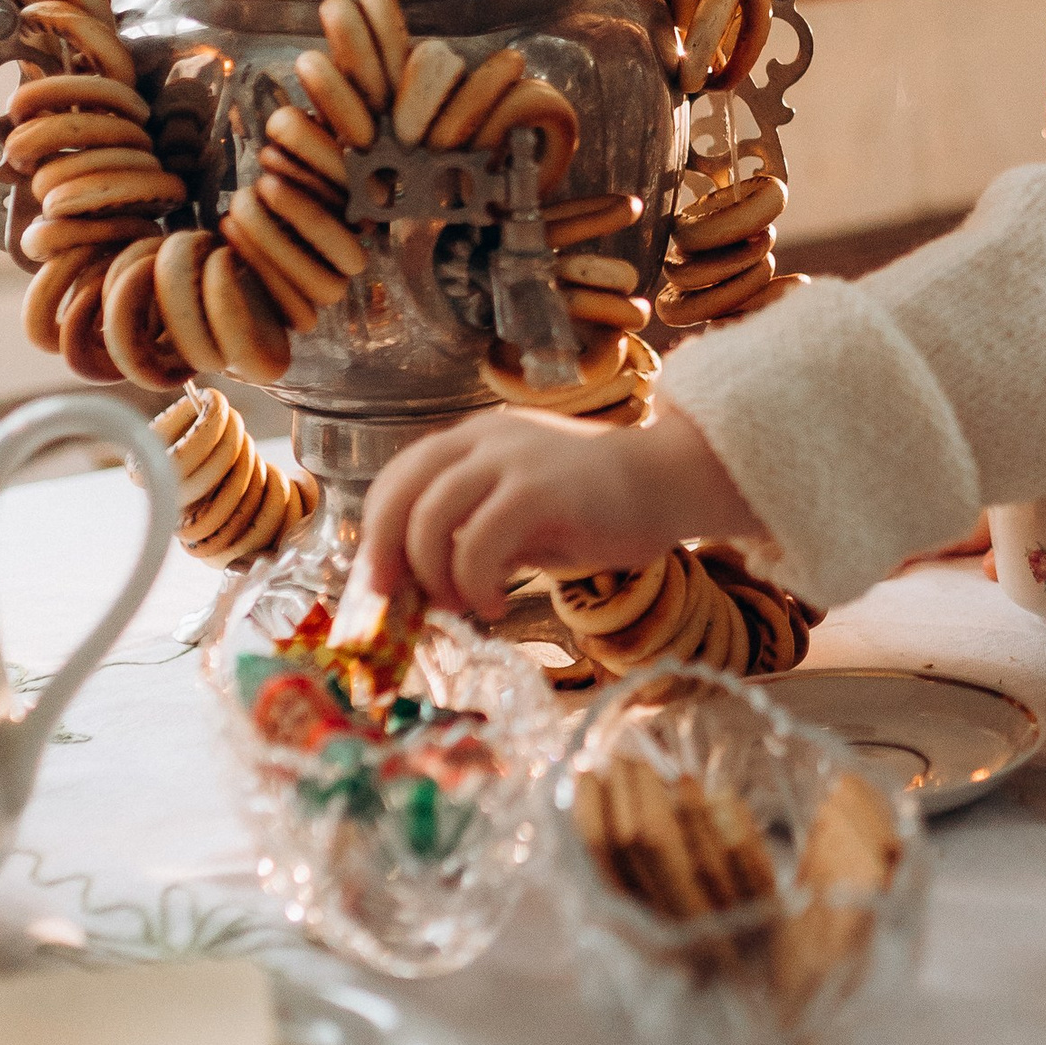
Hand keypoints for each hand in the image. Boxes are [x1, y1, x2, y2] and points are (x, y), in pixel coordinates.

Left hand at [359, 403, 757, 620]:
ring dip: (434, 576)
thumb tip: (416, 583)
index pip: (398, 479)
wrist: (668, 483)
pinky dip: (474, 584)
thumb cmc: (595, 507)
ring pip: (432, 519)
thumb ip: (470, 531)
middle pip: (402, 496)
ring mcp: (512, 460)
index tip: (382, 582)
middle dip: (387, 556)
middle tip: (401, 602)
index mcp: (472, 438)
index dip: (377, 532)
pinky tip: (495, 605)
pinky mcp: (540, 490)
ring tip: (462, 605)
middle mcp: (483, 439)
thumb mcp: (518, 512)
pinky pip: (479, 543)